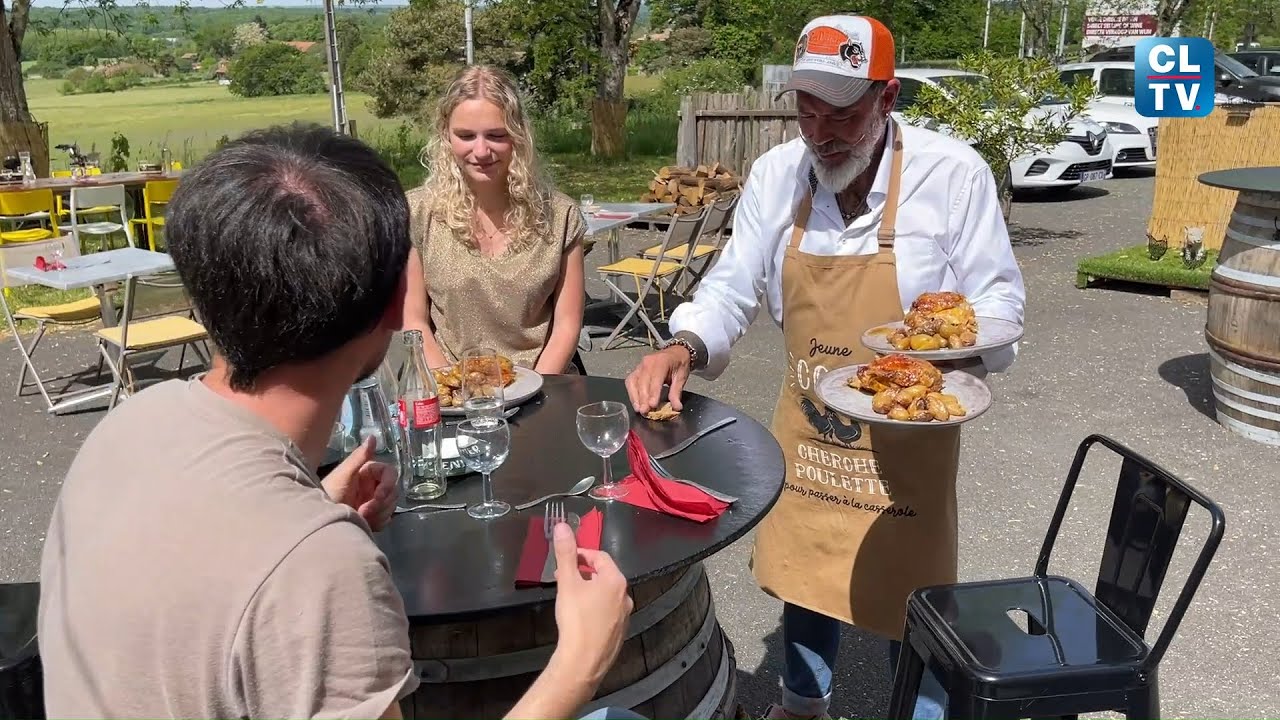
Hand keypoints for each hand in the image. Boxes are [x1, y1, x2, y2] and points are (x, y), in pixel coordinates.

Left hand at [320, 435, 397, 530]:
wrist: (318, 519)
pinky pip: (386, 518)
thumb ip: (359, 457)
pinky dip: (378, 522)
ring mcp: (373, 500)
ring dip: (379, 513)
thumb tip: (372, 436)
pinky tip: (365, 523)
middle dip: (381, 503)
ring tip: (361, 517)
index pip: (390, 473)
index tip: (378, 496)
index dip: (388, 485)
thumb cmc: (328, 494)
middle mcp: (373, 485)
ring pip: (391, 506)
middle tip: (364, 511)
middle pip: (393, 491)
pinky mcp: (372, 515)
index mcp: (368, 472)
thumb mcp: (343, 475)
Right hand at [550, 523, 631, 686]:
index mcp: (616, 580)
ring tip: (570, 596)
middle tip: (564, 577)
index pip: (600, 557)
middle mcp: (625, 595)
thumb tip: (563, 526)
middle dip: (584, 572)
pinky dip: (595, 608)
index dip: (582, 553)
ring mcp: (625, 616)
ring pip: (606, 595)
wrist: (583, 661)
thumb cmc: (576, 618)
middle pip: (604, 575)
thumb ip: (566, 554)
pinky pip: (607, 612)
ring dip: (590, 590)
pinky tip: (580, 617)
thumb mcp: (567, 582)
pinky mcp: (620, 632)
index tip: (567, 558)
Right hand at [625, 345, 690, 414]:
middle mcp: (648, 362)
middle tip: (645, 411)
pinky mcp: (636, 370)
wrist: (675, 352)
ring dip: (635, 397)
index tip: (652, 405)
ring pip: (633, 382)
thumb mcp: (681, 377)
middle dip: (643, 398)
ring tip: (638, 409)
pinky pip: (630, 381)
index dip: (653, 393)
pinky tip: (635, 402)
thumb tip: (676, 408)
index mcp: (661, 362)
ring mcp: (640, 366)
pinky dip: (631, 392)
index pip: (655, 379)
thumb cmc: (679, 364)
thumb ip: (676, 392)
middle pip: (642, 382)